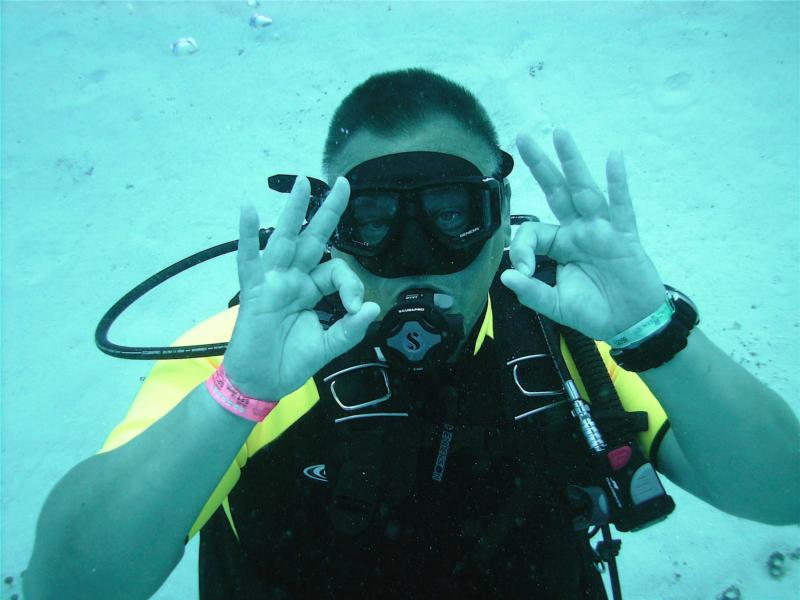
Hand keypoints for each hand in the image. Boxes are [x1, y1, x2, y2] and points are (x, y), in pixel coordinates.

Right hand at [223, 176, 379, 400]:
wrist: (261, 383)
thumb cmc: (289, 362)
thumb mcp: (328, 346)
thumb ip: (350, 329)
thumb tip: (373, 308)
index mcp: (311, 290)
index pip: (336, 271)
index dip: (351, 284)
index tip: (356, 309)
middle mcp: (293, 278)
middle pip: (313, 238)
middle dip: (328, 211)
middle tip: (343, 183)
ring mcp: (273, 281)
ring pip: (285, 238)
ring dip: (294, 210)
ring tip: (303, 181)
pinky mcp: (254, 290)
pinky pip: (249, 258)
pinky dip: (247, 234)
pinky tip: (248, 208)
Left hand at [500, 128, 665, 341]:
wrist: (630, 325)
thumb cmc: (595, 312)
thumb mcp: (556, 305)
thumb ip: (532, 291)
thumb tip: (506, 276)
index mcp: (560, 244)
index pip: (534, 232)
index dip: (522, 249)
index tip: (523, 272)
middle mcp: (579, 230)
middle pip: (557, 191)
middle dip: (540, 165)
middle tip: (523, 138)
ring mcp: (602, 230)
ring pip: (585, 190)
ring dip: (573, 162)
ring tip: (560, 134)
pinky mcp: (625, 236)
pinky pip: (620, 206)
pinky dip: (617, 183)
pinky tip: (613, 158)